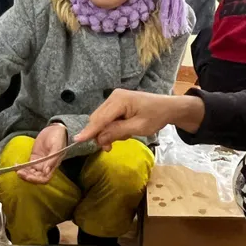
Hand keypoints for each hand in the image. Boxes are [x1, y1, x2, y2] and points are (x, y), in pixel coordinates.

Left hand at [18, 124, 68, 184]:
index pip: (44, 179)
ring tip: (16, 169)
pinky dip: (22, 167)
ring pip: (30, 172)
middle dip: (27, 176)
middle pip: (36, 177)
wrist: (55, 129)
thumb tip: (46, 171)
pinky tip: (16, 165)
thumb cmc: (59, 138)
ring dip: (23, 173)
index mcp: (52, 166)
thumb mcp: (57, 147)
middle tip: (19, 172)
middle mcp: (45, 167)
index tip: (28, 177)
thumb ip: (52, 159)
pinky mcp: (34, 158)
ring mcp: (39, 163)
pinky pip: (27, 166)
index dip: (36, 180)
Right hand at [77, 90, 204, 149]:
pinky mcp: (116, 103)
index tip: (77, 140)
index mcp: (120, 100)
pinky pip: (107, 118)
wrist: (168, 107)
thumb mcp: (139, 127)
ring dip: (107, 132)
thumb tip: (100, 138)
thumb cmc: (156, 116)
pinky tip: (123, 130)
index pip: (101, 119)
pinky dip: (112, 127)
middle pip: (97, 119)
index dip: (89, 131)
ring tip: (124, 136)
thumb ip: (118, 131)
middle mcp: (113, 97)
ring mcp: (114, 99)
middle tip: (110, 148)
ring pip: (101, 120)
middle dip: (101, 134)